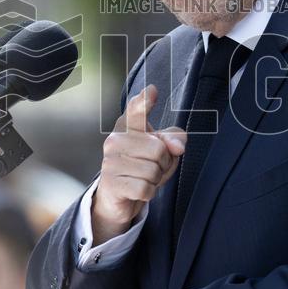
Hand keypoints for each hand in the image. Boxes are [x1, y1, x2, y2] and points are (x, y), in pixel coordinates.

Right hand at [95, 85, 185, 243]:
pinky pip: (145, 188)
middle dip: (164, 163)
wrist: (117, 197)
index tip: (152, 91)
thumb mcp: (162, 150)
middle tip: (152, 168)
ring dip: (155, 180)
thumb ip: (174, 140)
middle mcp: (115, 141)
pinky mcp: (111, 183)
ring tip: (143, 179)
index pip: (136, 110)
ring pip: (153, 170)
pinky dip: (148, 193)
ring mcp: (110, 162)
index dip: (144, 102)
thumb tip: (177, 147)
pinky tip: (138, 191)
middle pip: (159, 149)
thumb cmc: (141, 167)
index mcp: (128, 127)